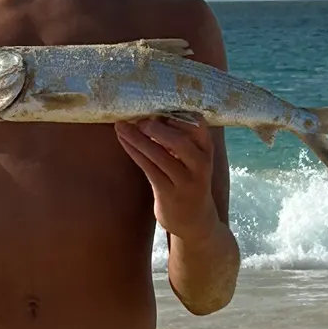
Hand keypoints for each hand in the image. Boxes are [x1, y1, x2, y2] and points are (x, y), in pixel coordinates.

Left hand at [115, 116, 219, 239]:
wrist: (195, 220)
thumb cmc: (190, 180)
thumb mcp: (195, 159)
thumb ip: (182, 138)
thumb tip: (153, 112)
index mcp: (207, 151)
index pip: (198, 126)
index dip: (177, 115)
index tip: (158, 108)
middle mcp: (200, 165)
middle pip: (178, 141)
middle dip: (155, 127)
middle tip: (137, 118)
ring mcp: (184, 181)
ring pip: (158, 155)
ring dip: (136, 138)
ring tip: (120, 126)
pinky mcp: (168, 193)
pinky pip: (148, 168)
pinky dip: (134, 151)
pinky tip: (123, 141)